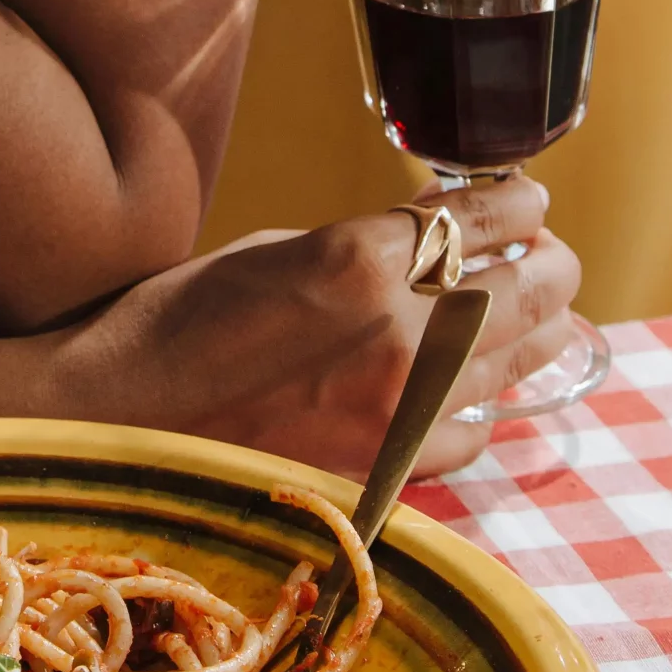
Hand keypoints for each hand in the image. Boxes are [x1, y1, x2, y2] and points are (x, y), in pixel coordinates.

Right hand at [84, 174, 577, 479]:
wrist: (122, 416)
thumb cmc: (180, 318)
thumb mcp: (277, 248)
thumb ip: (366, 244)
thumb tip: (432, 234)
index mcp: (361, 255)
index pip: (487, 220)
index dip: (522, 208)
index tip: (530, 204)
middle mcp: (397, 329)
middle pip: (526, 291)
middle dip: (549, 266)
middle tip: (549, 258)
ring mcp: (400, 406)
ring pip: (515, 363)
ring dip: (535, 332)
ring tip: (537, 316)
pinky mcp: (388, 467)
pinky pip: (471, 433)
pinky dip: (479, 407)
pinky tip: (469, 391)